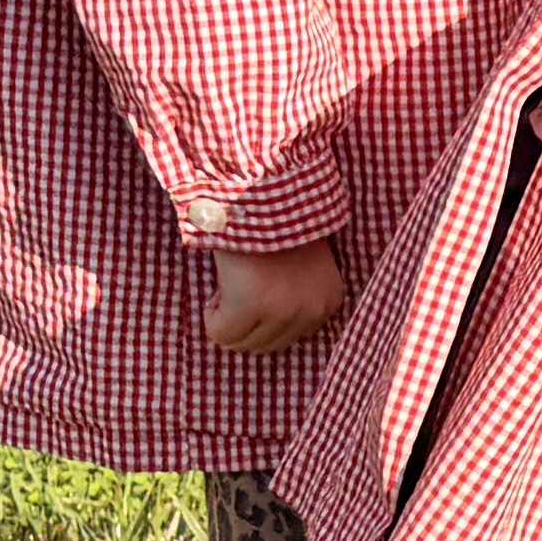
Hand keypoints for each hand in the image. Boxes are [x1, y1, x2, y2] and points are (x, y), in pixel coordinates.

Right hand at [204, 241, 351, 357]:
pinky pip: (221, 333)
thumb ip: (295, 300)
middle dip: (245, 321)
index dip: (264, 315)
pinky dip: (212, 316)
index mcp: (330, 300)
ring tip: (234, 284)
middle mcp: (313, 310)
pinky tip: (222, 287)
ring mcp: (284, 310)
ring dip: (228, 317)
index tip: (259, 285)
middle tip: (241, 286)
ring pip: (242, 344)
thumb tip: (268, 336)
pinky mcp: (251, 305)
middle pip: (267, 346)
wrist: (257, 194)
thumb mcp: (301, 268)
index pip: (290, 338)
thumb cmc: (273, 228)